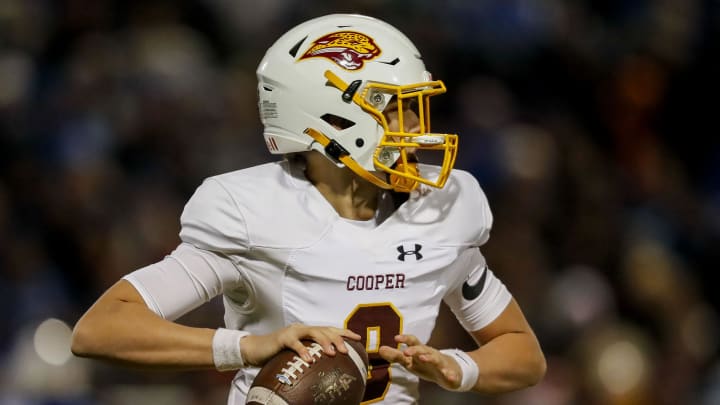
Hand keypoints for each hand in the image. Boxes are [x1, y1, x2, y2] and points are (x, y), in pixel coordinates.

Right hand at [240, 324, 360, 366]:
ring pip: (313, 332)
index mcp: (309, 332)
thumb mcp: (297, 356)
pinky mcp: (282, 338)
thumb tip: (328, 369)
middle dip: (338, 339)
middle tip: (346, 350)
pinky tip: (309, 359)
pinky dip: (303, 350)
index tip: (358, 339)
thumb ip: (311, 357)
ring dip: (324, 342)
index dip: (345, 333)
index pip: (330, 329)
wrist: (256, 350)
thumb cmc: (278, 354)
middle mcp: (303, 329)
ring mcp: (293, 332)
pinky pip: (295, 343)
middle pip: (325, 329)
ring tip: (332, 353)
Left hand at [379, 334, 462, 389]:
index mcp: (420, 351)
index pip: (413, 342)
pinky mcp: (448, 373)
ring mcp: (440, 363)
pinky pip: (449, 374)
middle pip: (423, 349)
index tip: (396, 338)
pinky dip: (449, 374)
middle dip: (415, 350)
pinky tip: (448, 376)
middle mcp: (430, 354)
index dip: (405, 339)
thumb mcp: (410, 361)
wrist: (449, 370)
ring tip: (422, 358)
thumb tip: (380, 349)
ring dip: (429, 358)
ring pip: (435, 359)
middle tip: (406, 352)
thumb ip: (395, 356)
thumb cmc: (425, 364)